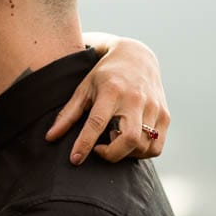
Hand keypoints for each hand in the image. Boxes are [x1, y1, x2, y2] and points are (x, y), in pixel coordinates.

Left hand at [46, 36, 167, 163]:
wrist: (137, 56)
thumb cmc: (105, 75)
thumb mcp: (84, 88)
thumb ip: (67, 114)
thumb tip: (50, 138)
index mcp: (112, 91)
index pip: (97, 123)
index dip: (85, 144)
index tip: (75, 159)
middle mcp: (136, 99)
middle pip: (129, 139)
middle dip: (112, 154)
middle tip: (99, 148)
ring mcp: (154, 107)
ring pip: (144, 146)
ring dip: (126, 153)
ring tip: (114, 139)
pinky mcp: (165, 115)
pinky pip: (156, 146)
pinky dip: (142, 152)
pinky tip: (130, 142)